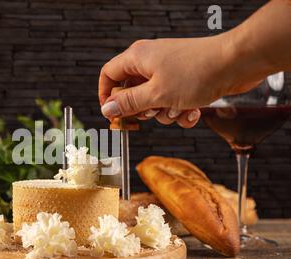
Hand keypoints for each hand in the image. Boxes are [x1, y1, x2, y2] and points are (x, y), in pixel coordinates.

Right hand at [98, 36, 259, 127]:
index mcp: (137, 58)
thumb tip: (107, 109)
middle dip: (143, 109)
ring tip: (179, 109)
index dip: (106, 96)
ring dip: (165, 113)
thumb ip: (129, 103)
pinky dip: (180, 111)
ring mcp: (168, 71)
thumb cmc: (197, 72)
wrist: (237, 63)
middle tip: (153, 112)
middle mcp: (150, 62)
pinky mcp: (184, 80)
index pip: (109, 75)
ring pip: (153, 101)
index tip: (112, 114)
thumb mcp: (156, 94)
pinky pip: (172, 102)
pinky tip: (193, 112)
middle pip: (131, 92)